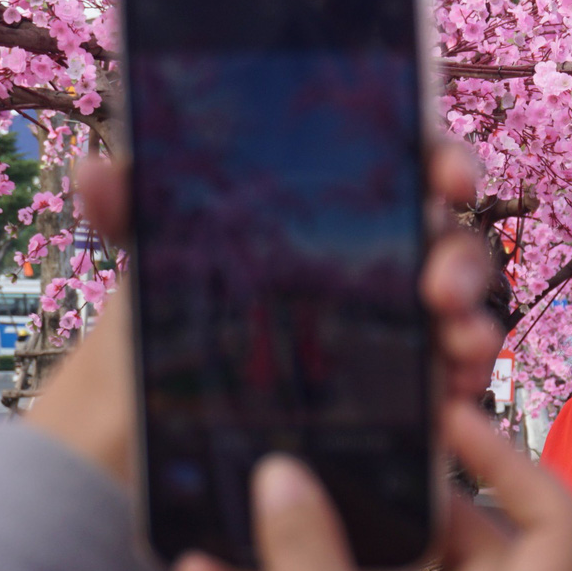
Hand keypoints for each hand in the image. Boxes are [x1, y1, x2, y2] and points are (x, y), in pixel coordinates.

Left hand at [26, 143, 501, 488]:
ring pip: (462, 307)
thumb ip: (132, 208)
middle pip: (448, 238)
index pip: (408, 161)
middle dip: (460, 258)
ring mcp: (400, 317)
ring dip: (473, 322)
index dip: (442, 159)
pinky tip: (454, 393)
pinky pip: (451, 372)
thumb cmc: (178, 309)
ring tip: (458, 346)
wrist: (165, 411)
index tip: (451, 178)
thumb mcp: (155, 256)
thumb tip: (98, 173)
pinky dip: (462, 379)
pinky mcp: (404, 379)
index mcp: (340, 201)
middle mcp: (383, 252)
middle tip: (439, 289)